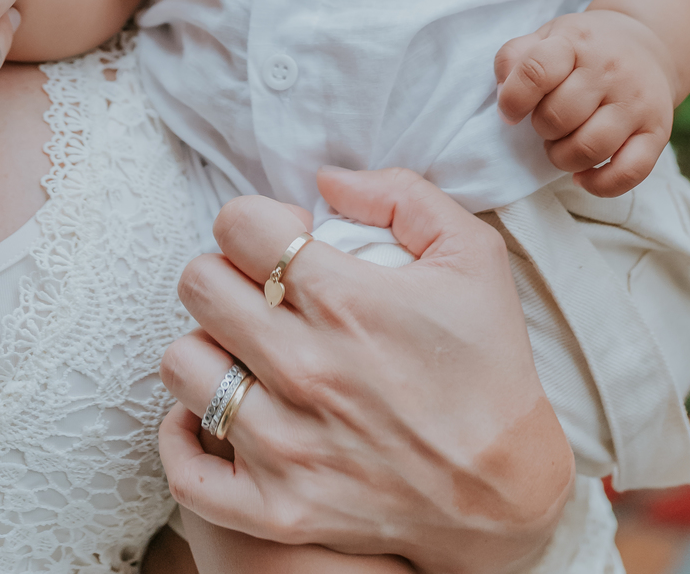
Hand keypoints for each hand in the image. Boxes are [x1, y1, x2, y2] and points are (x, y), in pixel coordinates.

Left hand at [158, 166, 573, 573]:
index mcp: (344, 300)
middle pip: (199, 284)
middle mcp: (304, 367)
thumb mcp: (474, 255)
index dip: (257, 221)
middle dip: (227, 272)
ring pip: (182, 364)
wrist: (507, 492)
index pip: (239, 225)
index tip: (286, 243)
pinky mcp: (277, 507)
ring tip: (244, 352)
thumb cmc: (490, 366)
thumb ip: (401, 194)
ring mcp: (285, 443)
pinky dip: (184, 439)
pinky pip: (186, 470)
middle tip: (262, 291)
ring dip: (208, 348)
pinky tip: (212, 414)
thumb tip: (326, 182)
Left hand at [495, 8, 674, 196]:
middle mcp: (610, 70)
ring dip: (563, 158)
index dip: (514, 99)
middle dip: (542, 129)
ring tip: (562, 147)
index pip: (536, 70)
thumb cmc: (585, 48)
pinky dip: (600, 184)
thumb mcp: (546, 36)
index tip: (511, 112)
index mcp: (575, 42)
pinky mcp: (657, 132)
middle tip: (547, 124)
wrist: (648, 46)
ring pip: (590, 149)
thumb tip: (505, 98)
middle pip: (559, 116)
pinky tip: (584, 176)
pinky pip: (629, 173)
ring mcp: (636, 102)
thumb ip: (514, 58)